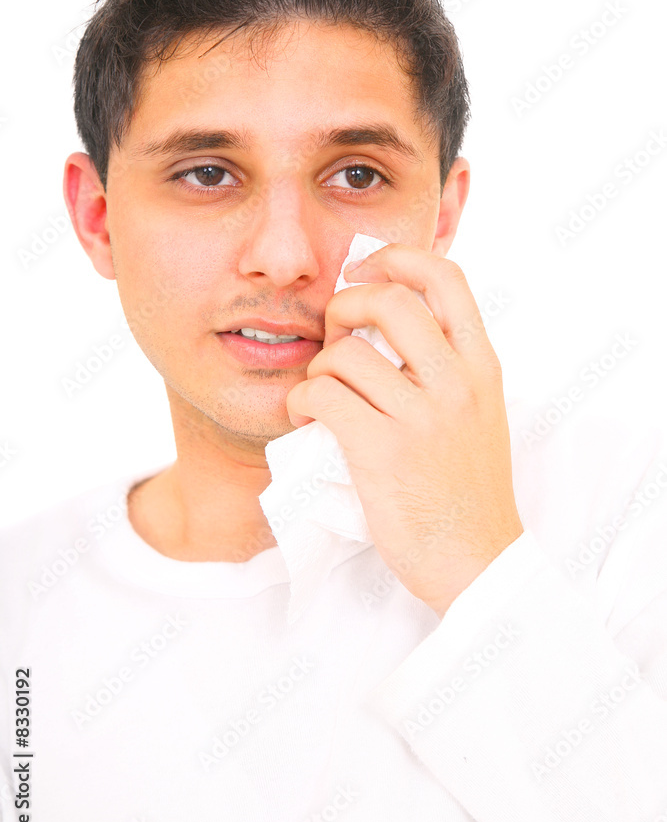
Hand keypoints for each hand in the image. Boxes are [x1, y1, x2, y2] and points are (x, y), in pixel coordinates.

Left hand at [285, 243, 523, 618]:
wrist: (478, 562)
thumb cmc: (467, 492)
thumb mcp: (477, 415)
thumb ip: (446, 369)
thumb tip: (385, 326)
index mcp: (482, 367)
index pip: (447, 277)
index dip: (397, 259)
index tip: (365, 273)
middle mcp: (458, 382)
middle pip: (389, 300)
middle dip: (344, 307)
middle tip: (334, 337)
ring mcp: (423, 417)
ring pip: (346, 353)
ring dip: (318, 368)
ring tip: (320, 395)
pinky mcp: (383, 451)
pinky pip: (323, 396)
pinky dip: (301, 402)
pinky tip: (307, 420)